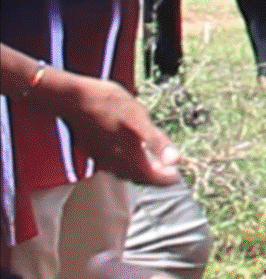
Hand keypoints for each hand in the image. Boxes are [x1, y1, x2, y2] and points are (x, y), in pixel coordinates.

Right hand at [52, 70, 181, 183]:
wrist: (74, 99)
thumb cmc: (109, 105)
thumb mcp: (140, 119)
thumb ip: (158, 143)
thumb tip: (176, 160)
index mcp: (128, 158)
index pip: (152, 179)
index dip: (167, 178)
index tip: (177, 175)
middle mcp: (114, 164)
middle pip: (139, 178)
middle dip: (155, 177)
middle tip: (168, 170)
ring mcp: (101, 159)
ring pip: (125, 173)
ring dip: (141, 171)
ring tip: (153, 162)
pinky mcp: (93, 152)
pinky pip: (114, 166)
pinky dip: (128, 164)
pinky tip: (131, 152)